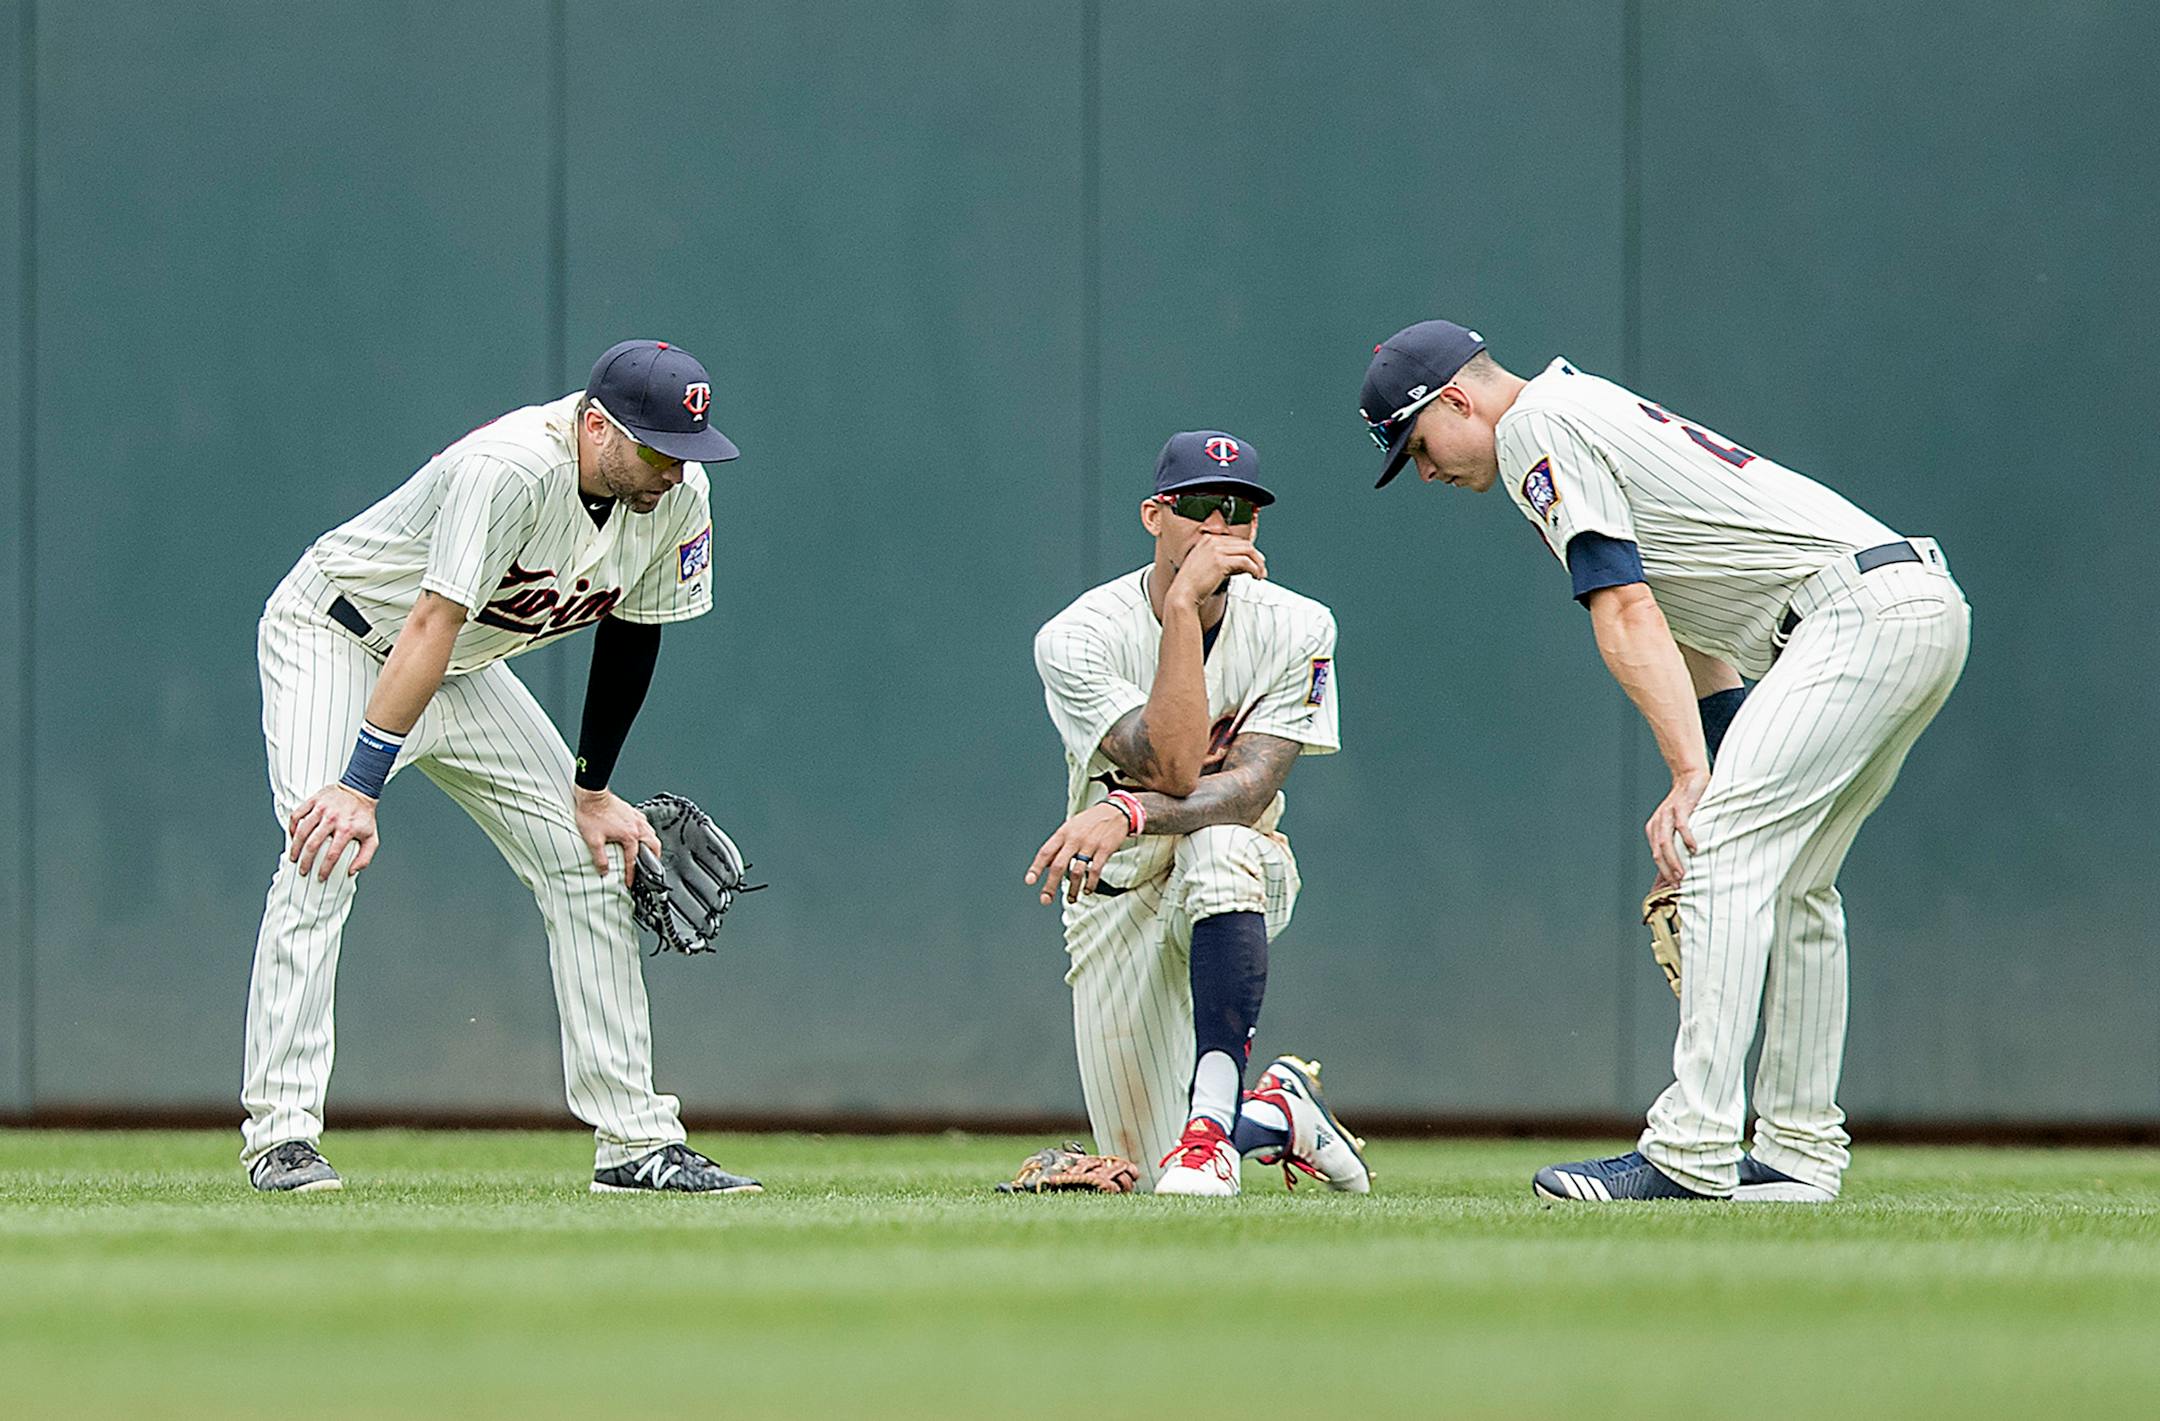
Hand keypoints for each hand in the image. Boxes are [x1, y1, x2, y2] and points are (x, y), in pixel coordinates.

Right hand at [288, 784, 379, 881]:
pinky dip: (292, 827)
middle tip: (303, 871)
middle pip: (313, 844)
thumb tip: (352, 871)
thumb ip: (365, 857)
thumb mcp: (371, 837)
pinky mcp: (313, 800)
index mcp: (347, 829)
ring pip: (302, 831)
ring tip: (294, 857)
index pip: (333, 854)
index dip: (325, 869)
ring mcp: (321, 808)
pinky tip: (293, 837)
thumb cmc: (364, 816)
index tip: (320, 877)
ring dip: (295, 847)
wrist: (360, 790)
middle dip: (306, 861)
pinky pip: (297, 815)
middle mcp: (333, 819)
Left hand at [575, 786, 664, 887]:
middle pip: (653, 846)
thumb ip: (600, 858)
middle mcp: (636, 827)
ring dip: (652, 845)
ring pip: (652, 834)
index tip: (630, 881)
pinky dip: (647, 831)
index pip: (633, 859)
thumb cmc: (592, 813)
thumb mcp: (593, 840)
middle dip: (654, 858)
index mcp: (629, 836)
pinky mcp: (632, 811)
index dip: (631, 873)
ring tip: (648, 852)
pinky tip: (640, 832)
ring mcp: (636, 818)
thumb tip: (604, 870)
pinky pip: (645, 823)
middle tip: (651, 868)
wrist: (592, 794)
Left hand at [1024, 802, 1133, 904]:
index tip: (1030, 881)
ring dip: (1073, 889)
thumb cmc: (1090, 821)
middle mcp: (1074, 839)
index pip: (1046, 852)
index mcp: (1063, 833)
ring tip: (1071, 899)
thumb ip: (1059, 845)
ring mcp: (1089, 845)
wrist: (1115, 811)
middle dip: (1050, 885)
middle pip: (1058, 865)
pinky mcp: (1104, 850)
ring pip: (1077, 872)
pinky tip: (1087, 890)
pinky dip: (1090, 883)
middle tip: (1046, 899)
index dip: (1036, 867)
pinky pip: (1095, 870)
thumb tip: (1047, 864)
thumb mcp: (1070, 827)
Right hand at [1166, 532, 1266, 609]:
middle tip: (1261, 569)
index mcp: (1207, 540)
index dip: (1248, 552)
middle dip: (1256, 557)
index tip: (1255, 562)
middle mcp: (1212, 541)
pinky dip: (1254, 569)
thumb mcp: (1208, 566)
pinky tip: (1255, 576)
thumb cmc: (1193, 585)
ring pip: (1248, 551)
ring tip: (1260, 574)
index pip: (1235, 541)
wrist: (1183, 594)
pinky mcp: (1221, 561)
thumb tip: (1244, 564)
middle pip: (1244, 543)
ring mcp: (1216, 550)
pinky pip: (1245, 562)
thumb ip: (1225, 560)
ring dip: (1258, 563)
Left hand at [1646, 767, 1708, 883]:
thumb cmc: (1686, 805)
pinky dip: (1686, 838)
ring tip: (1683, 873)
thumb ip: (1676, 845)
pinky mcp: (1680, 806)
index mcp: (1654, 830)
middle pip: (1658, 852)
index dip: (1663, 873)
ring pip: (1666, 841)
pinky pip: (1681, 825)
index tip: (1674, 888)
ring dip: (1674, 859)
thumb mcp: (1677, 826)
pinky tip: (1694, 849)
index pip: (1656, 856)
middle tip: (1678, 884)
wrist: (1689, 777)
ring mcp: (1667, 814)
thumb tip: (1677, 866)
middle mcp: (1658, 823)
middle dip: (1667, 870)